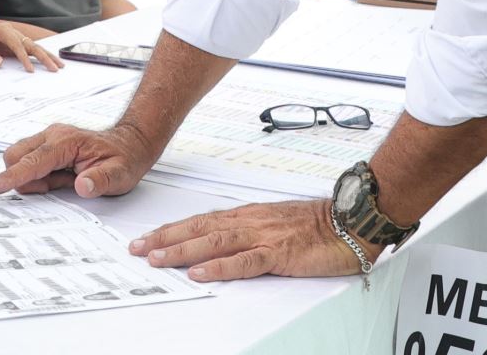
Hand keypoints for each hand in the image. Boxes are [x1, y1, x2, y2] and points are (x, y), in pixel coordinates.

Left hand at [0, 20, 62, 72]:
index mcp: (4, 30)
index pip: (18, 45)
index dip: (25, 58)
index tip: (30, 70)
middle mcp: (12, 32)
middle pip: (32, 44)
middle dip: (45, 56)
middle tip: (55, 67)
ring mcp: (15, 37)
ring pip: (34, 46)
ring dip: (46, 56)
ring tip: (59, 65)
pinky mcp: (15, 43)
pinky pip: (30, 50)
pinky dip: (40, 56)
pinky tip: (50, 62)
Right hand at [0, 122, 155, 197]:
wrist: (131, 144)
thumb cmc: (124, 159)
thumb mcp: (119, 175)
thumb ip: (100, 180)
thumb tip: (82, 185)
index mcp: (66, 142)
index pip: (30, 162)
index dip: (9, 177)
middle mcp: (53, 136)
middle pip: (15, 156)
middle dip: (21, 178)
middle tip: (52, 188)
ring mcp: (49, 139)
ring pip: (20, 159)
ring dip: (31, 177)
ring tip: (61, 182)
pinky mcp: (47, 147)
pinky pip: (29, 163)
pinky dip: (37, 176)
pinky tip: (59, 179)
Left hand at [130, 199, 375, 282]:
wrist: (348, 222)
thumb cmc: (315, 224)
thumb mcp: (274, 223)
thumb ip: (249, 230)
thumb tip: (221, 242)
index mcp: (248, 214)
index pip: (201, 221)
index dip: (172, 229)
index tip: (148, 237)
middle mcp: (250, 221)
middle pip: (199, 228)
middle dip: (165, 238)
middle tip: (138, 248)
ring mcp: (263, 236)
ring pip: (213, 242)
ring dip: (182, 251)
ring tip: (157, 258)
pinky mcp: (279, 253)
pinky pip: (244, 261)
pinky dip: (219, 267)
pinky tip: (201, 272)